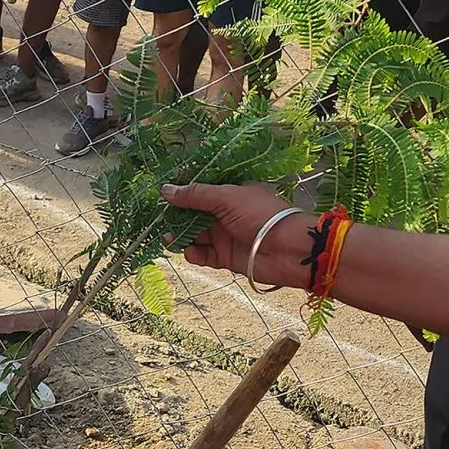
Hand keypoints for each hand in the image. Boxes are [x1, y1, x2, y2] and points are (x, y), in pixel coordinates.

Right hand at [161, 181, 311, 285]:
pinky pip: (203, 255)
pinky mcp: (225, 258)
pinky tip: (190, 252)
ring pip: (195, 236)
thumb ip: (196, 195)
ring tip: (169, 239)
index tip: (162, 197)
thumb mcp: (227, 197)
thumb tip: (166, 190)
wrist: (287, 250)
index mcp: (230, 195)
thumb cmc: (261, 216)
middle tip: (160, 222)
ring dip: (181, 237)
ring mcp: (225, 237)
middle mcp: (226, 215)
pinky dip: (194, 254)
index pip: (201, 193)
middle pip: (194, 215)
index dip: (182, 195)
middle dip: (177, 218)